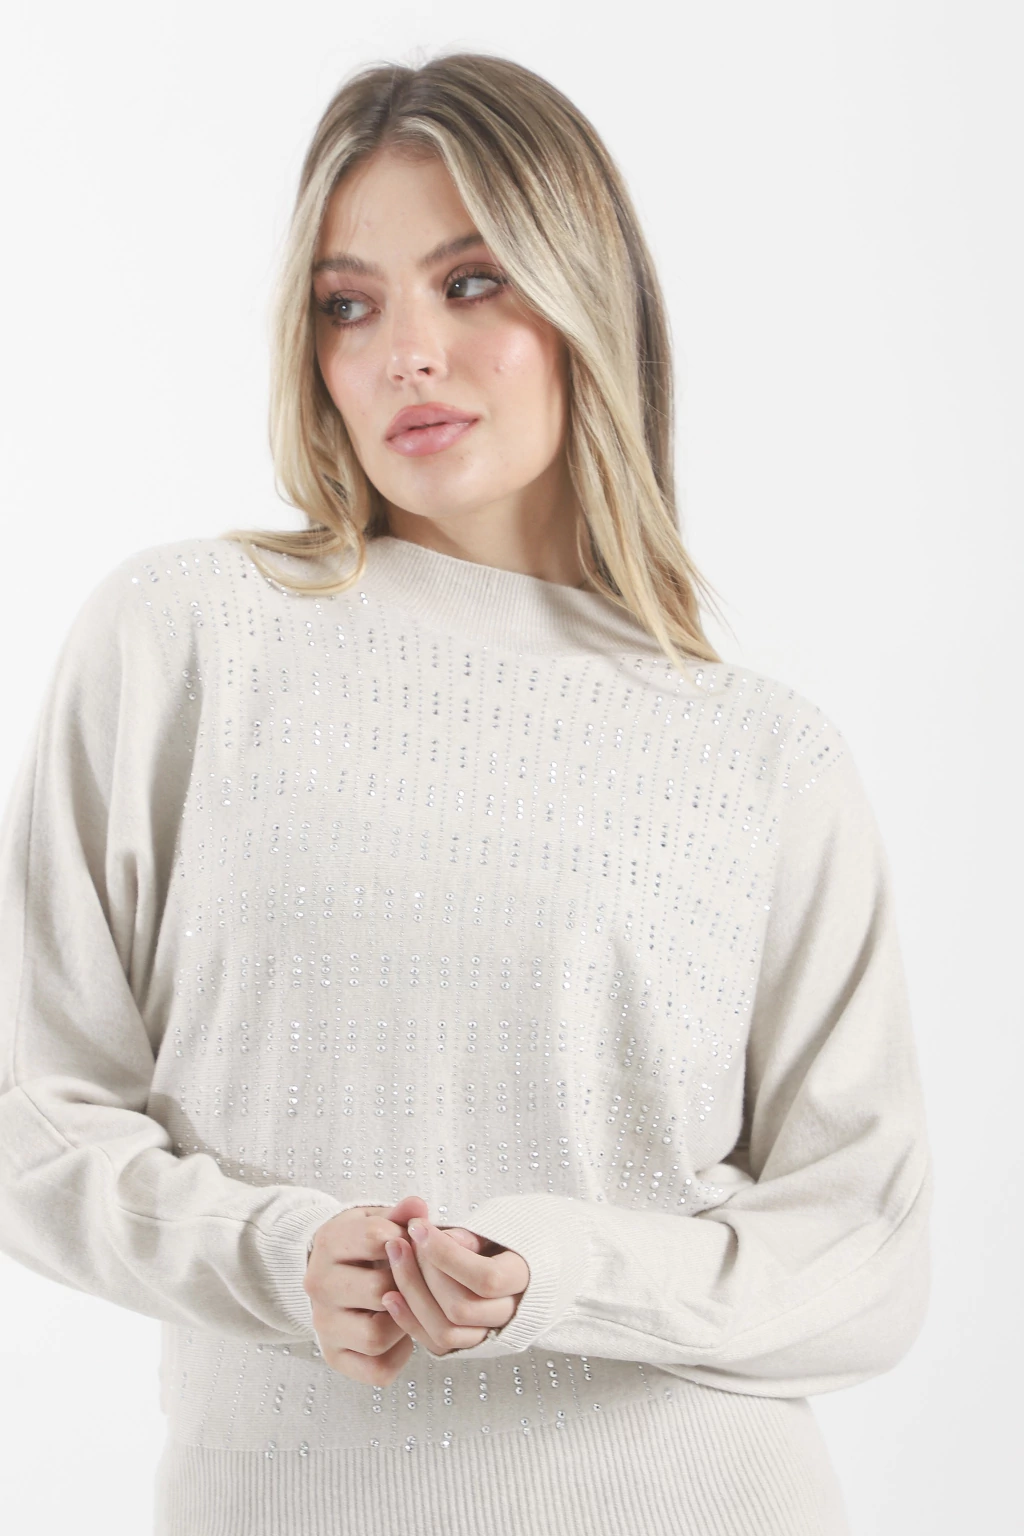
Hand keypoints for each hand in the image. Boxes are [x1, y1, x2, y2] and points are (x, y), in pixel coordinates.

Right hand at [303, 1195, 431, 1385]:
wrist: (333, 1273)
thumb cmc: (364, 1245)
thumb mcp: (377, 1220)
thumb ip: (400, 1214)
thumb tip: (419, 1207)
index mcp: (328, 1243)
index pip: (376, 1238)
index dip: (407, 1240)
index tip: (413, 1243)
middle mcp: (318, 1285)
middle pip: (379, 1291)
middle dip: (408, 1285)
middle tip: (418, 1280)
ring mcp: (323, 1324)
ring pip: (376, 1335)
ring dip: (403, 1323)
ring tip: (408, 1307)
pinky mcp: (334, 1356)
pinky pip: (377, 1369)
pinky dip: (398, 1356)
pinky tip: (402, 1335)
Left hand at [381, 1214, 529, 1357]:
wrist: (520, 1268)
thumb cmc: (504, 1241)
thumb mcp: (496, 1230)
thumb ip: (473, 1236)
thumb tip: (445, 1237)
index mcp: (524, 1279)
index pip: (486, 1278)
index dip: (446, 1255)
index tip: (418, 1227)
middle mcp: (510, 1314)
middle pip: (461, 1308)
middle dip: (422, 1272)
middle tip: (400, 1241)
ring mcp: (488, 1335)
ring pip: (445, 1331)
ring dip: (412, 1296)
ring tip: (393, 1260)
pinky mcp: (467, 1346)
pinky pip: (435, 1345)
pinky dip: (410, 1322)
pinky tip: (391, 1296)